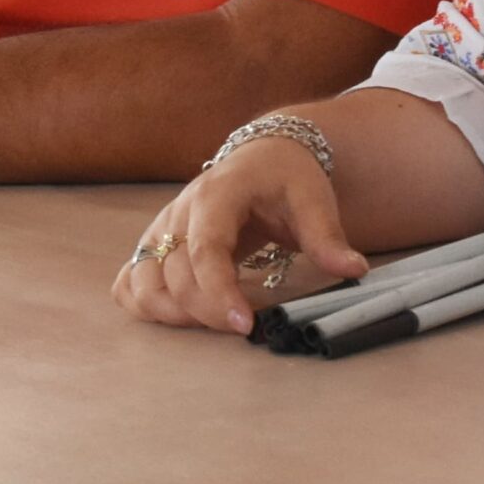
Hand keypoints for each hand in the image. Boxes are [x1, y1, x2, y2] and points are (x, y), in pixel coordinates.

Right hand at [112, 134, 366, 333]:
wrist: (264, 155)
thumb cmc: (287, 176)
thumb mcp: (313, 198)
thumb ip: (328, 236)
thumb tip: (353, 269)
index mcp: (218, 194)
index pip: (205, 249)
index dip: (218, 292)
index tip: (244, 326)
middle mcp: (181, 210)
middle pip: (174, 273)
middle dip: (205, 311)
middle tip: (243, 329)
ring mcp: (163, 227)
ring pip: (142, 279)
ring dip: (170, 312)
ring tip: (211, 324)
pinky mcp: (157, 243)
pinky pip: (131, 280)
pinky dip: (144, 304)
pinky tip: (177, 316)